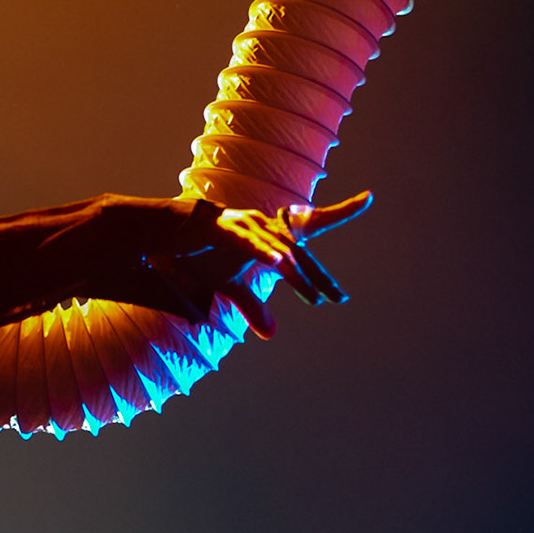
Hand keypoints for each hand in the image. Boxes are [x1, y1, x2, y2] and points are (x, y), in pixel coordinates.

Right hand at [142, 192, 372, 338]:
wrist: (166, 235)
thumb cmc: (204, 256)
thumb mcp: (231, 287)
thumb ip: (253, 307)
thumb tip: (272, 334)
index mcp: (269, 235)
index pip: (311, 223)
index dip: (340, 211)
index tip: (368, 197)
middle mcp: (262, 225)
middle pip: (299, 251)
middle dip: (318, 276)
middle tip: (336, 297)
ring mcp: (245, 226)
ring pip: (278, 251)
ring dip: (296, 273)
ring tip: (314, 295)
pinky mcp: (226, 229)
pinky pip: (250, 243)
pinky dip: (266, 253)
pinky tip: (281, 264)